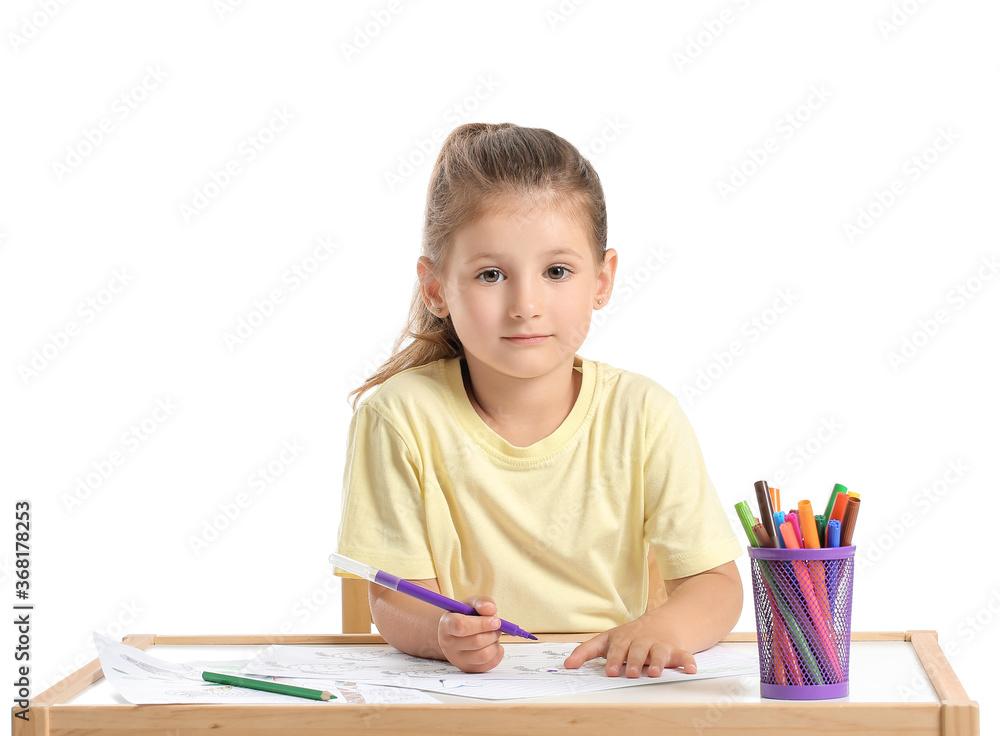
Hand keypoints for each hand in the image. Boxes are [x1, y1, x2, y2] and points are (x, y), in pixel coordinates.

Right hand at [437, 596, 504, 672]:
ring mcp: (457, 659)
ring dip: (495, 643)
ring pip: (484, 655)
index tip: (496, 620)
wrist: (458, 632)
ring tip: (493, 634)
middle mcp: (448, 644)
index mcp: (446, 624)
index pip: (460, 626)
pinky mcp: (468, 668)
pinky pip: (490, 663)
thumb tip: (491, 610)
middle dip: (493, 632)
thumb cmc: (465, 616)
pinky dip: (498, 653)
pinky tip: (492, 644)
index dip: (482, 623)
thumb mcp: (471, 604)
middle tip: (497, 625)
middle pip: (476, 641)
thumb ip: (481, 602)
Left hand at [563, 615, 696, 677]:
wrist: (663, 621)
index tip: (610, 671)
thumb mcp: (608, 639)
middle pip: (637, 650)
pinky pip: (684, 655)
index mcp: (624, 638)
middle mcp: (642, 640)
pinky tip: (690, 670)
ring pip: (659, 652)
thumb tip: (567, 666)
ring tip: (654, 672)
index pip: (617, 647)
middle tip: (631, 673)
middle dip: (634, 661)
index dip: (614, 658)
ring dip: (657, 662)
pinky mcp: (676, 650)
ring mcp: (659, 644)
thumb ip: (586, 652)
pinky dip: (688, 662)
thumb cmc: (630, 635)